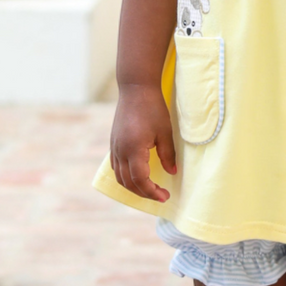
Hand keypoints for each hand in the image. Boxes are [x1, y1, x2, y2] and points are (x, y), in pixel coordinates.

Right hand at [110, 83, 176, 202]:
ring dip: (133, 187)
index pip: (140, 180)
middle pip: (128, 182)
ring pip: (120, 177)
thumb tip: (172, 173)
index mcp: (134, 149)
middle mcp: (121, 151)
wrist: (136, 89)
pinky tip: (137, 177)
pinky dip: (125, 177)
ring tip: (149, 190)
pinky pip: (116, 167)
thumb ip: (168, 155)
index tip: (164, 197)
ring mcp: (115, 147)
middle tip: (160, 196)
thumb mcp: (165, 132)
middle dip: (144, 193)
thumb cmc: (153, 108)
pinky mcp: (114, 143)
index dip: (151, 192)